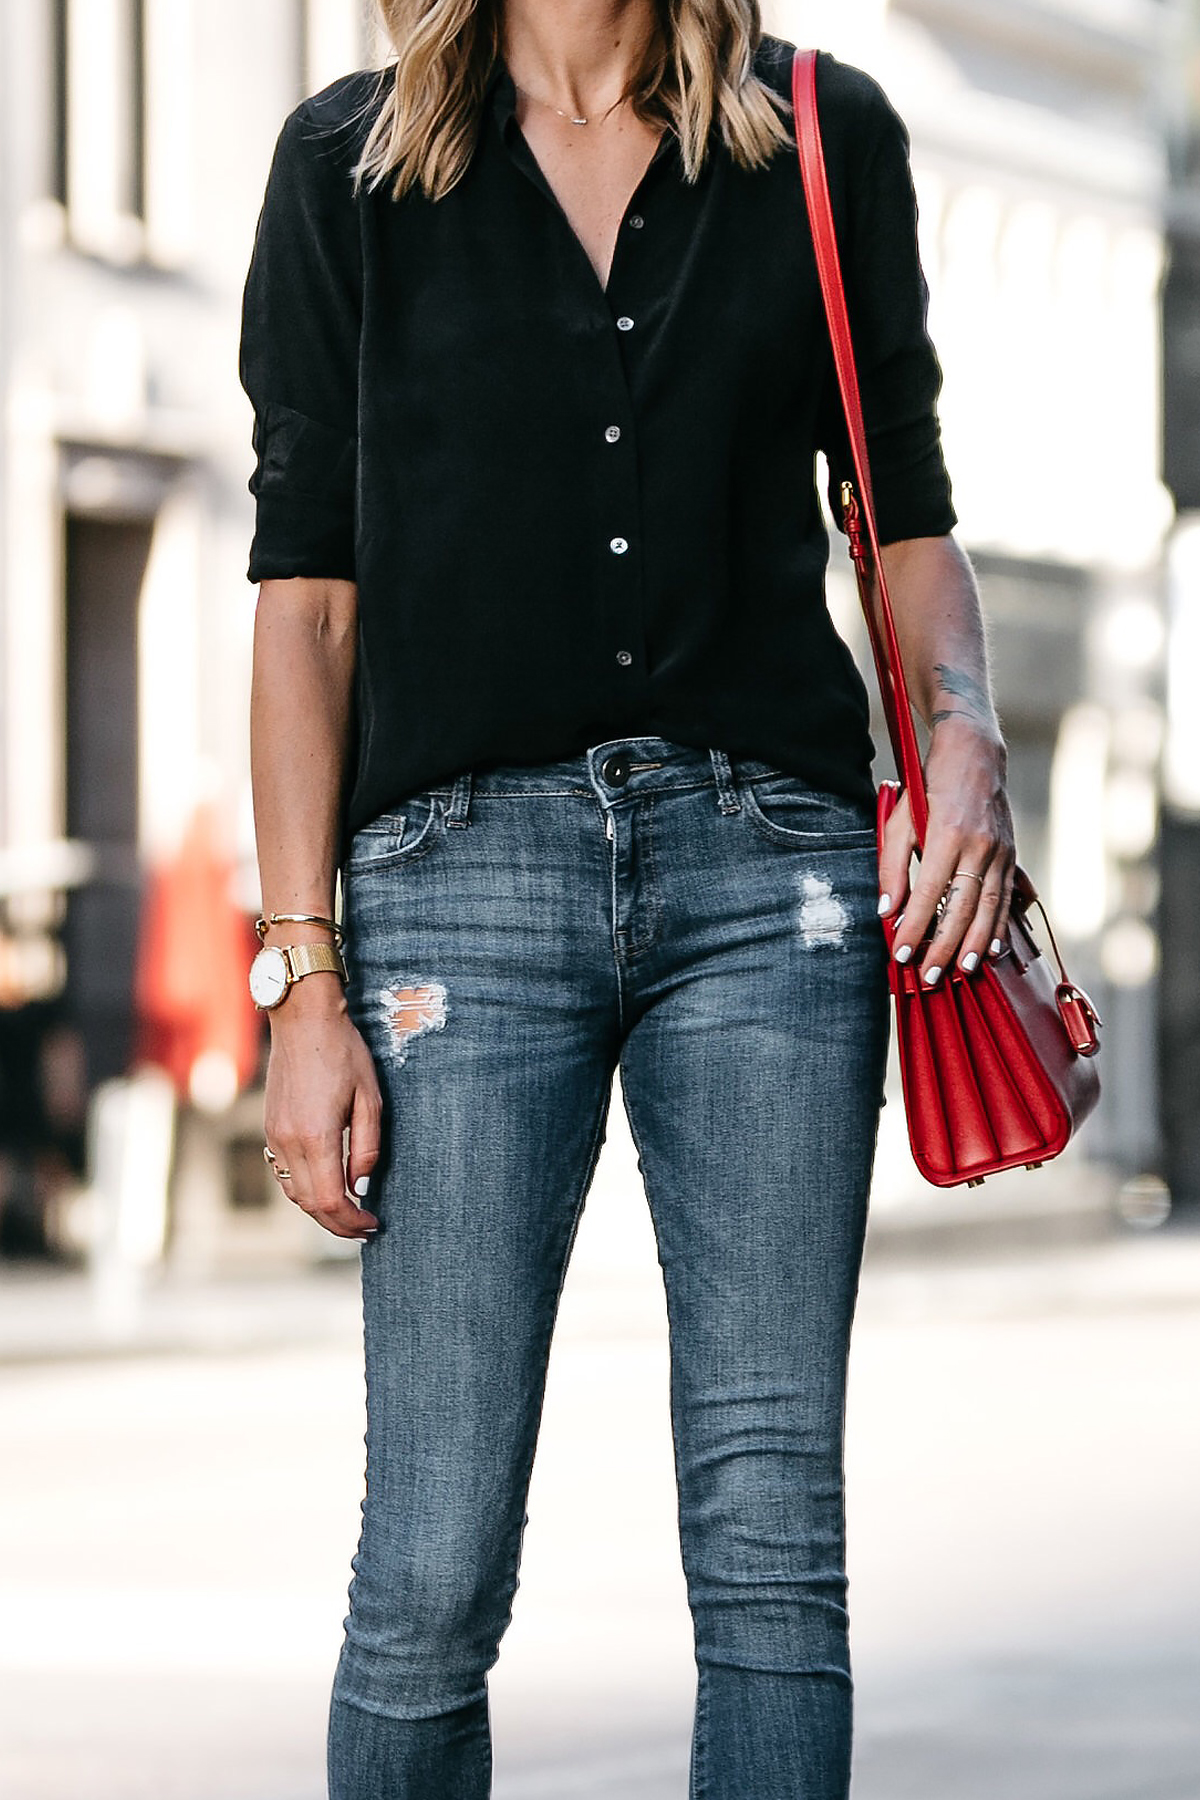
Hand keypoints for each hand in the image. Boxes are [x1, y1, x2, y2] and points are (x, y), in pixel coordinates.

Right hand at [263, 982, 381, 1237]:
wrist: (303, 1020)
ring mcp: (274, 1136)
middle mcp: (289, 1141)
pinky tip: (325, 1187)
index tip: (374, 1224)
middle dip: (338, 1224)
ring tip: (348, 1214)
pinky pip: (284, 1174)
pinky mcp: (270, 1129)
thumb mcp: (369, 1097)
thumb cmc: (343, 1053)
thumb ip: (367, 1145)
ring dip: (320, 1210)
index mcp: (316, 1136)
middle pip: (311, 1204)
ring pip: (294, 1192)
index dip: (352, 1221)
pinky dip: (304, 1190)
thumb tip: (361, 1184)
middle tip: (365, 1229)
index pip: (331, 1199)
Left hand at [877, 719, 1015, 983]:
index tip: (901, 954)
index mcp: (947, 835)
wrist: (975, 754)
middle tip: (931, 977)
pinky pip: (1008, 897)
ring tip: (965, 972)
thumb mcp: (901, 820)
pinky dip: (1002, 925)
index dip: (915, 927)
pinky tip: (996, 948)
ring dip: (978, 944)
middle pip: (963, 908)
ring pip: (991, 907)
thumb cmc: (929, 787)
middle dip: (946, 946)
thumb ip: (891, 867)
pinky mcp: (1012, 854)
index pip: (928, 893)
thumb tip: (885, 911)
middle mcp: (979, 845)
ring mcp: (1000, 851)